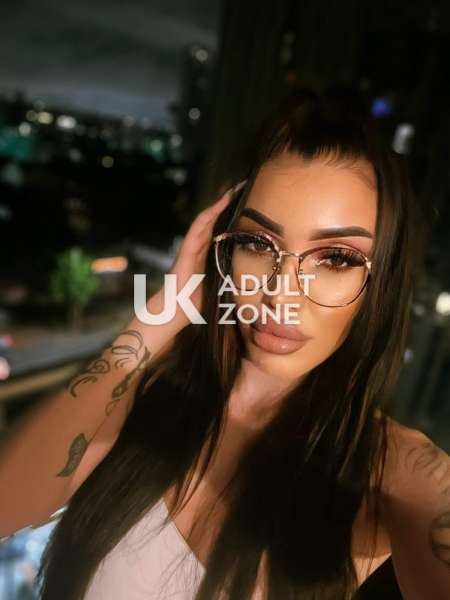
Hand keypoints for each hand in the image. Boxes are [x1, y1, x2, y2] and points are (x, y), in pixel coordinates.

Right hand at [166, 182, 244, 325]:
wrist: (176, 309)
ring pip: (206, 220)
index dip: (232, 214)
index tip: (246, 202)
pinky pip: (196, 229)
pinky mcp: (186, 250)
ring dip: (218, 204)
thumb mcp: (220, 287)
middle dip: (227, 202)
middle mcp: (199, 246)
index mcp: (207, 253)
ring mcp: (191, 246)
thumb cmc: (196, 301)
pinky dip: (206, 217)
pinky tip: (216, 207)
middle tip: (242, 187)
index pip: (221, 228)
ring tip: (232, 190)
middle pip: (214, 218)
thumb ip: (232, 278)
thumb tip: (255, 281)